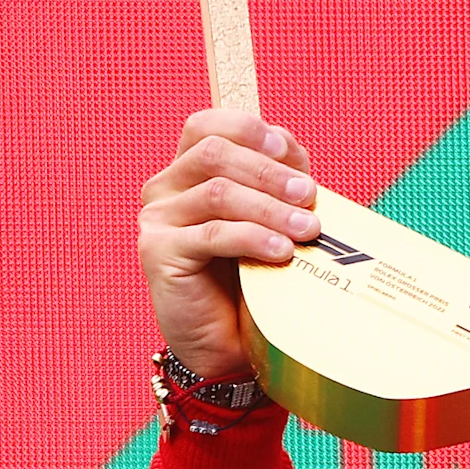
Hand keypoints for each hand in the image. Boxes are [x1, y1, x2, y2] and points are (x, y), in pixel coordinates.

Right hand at [138, 109, 319, 381]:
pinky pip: (212, 234)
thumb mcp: (270, 222)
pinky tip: (282, 252)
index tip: (295, 157)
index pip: (210, 125)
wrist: (229, 343)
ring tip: (308, 229)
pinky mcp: (159, 252)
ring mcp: (158, 219)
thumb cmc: (253, 278)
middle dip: (270, 171)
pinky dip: (253, 238)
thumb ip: (279, 186)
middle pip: (214, 152)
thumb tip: (299, 162)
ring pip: (218, 192)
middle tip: (310, 196)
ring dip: (271, 207)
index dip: (252, 132)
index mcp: (188, 170)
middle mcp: (165, 188)